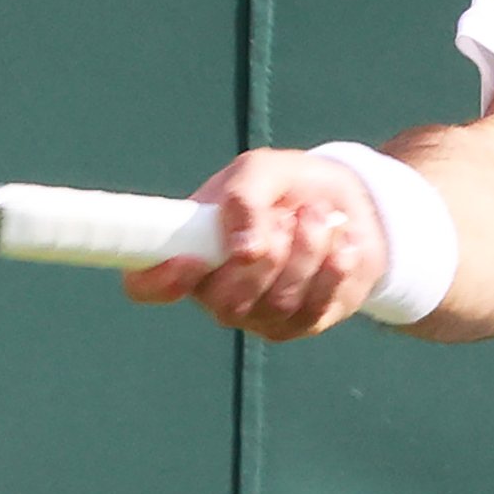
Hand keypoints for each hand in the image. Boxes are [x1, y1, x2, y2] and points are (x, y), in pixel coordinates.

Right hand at [121, 147, 384, 340]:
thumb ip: (243, 196)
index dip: (159, 281)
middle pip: (224, 303)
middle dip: (266, 254)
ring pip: (275, 304)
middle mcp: (217, 290)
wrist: (347, 201)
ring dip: (306, 251)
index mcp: (190, 250)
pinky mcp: (301, 323)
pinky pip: (313, 310)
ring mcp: (258, 313)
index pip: (146, 285)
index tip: (191, 259)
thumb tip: (242, 249)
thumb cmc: (288, 185)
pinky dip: (333, 269)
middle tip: (287, 214)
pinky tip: (341, 242)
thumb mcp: (262, 169)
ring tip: (318, 215)